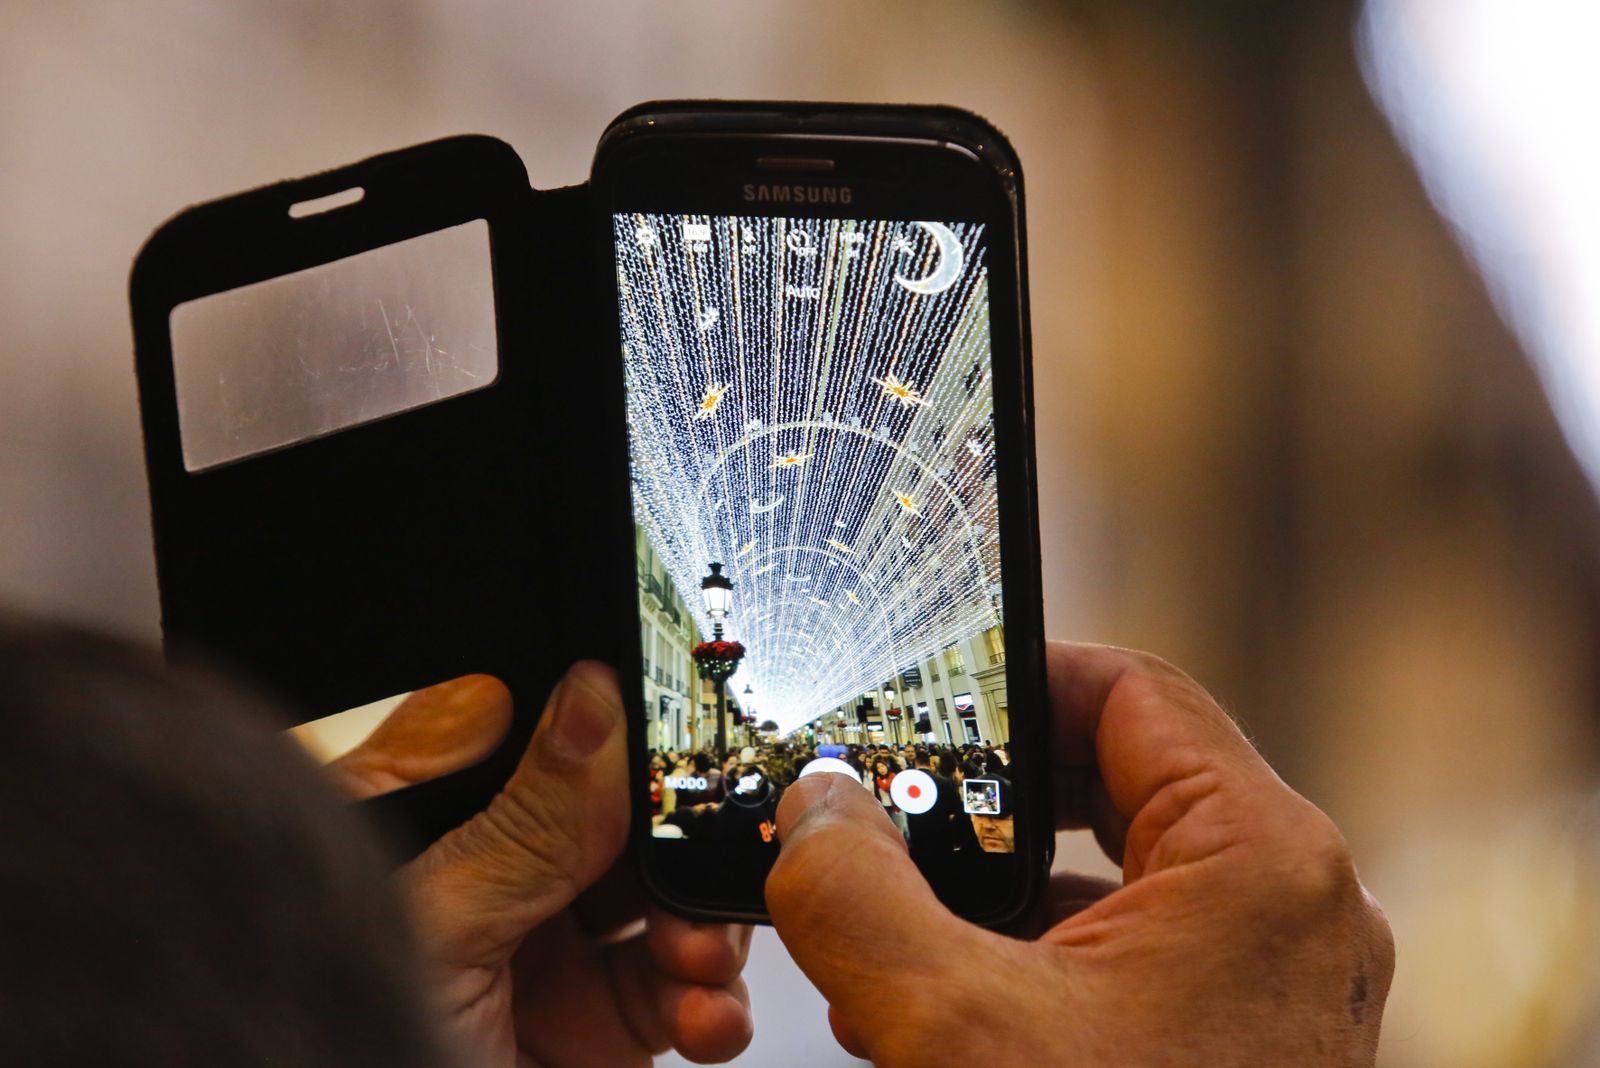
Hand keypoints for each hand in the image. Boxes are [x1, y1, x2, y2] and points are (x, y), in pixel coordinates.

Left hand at [331, 665, 753, 1066]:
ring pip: (671, 907)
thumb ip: (527, 826)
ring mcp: (560, 962)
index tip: (665, 736)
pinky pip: (688, 994)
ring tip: (698, 953)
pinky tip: (705, 1012)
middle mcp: (505, 889)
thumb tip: (591, 704)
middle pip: (625, 825)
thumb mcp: (442, 930)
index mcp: (438, 834)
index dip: (611, 740)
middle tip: (697, 857)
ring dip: (707, 926)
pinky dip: (717, 1003)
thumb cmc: (344, 1052)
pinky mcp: (610, 1031)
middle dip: (677, 842)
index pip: (543, 747)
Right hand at [766, 642, 1394, 1066]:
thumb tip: (810, 808)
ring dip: (1006, 874)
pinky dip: (1037, 948)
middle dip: (996, 783)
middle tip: (896, 780)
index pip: (1131, 693)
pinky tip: (942, 987)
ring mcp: (1270, 980)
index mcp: (1260, 861)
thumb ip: (856, 891)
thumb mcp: (951, 1025)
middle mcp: (1288, 909)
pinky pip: (1131, 945)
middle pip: (1124, 775)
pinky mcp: (1236, 1035)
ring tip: (901, 886)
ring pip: (1121, 867)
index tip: (930, 686)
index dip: (1019, 674)